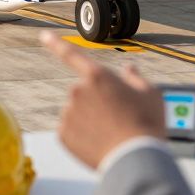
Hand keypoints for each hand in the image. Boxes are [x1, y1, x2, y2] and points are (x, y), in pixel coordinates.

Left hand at [40, 30, 165, 168]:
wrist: (136, 158)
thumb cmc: (146, 124)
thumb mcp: (150, 94)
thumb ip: (135, 78)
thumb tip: (128, 69)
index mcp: (98, 75)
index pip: (72, 55)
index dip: (56, 43)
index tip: (43, 35)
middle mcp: (78, 90)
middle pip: (83, 93)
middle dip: (95, 102)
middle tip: (116, 118)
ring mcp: (68, 112)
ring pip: (77, 113)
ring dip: (89, 120)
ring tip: (110, 133)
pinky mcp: (63, 133)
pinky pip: (71, 131)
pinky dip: (82, 136)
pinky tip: (99, 143)